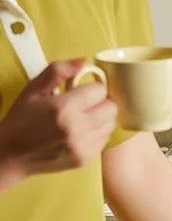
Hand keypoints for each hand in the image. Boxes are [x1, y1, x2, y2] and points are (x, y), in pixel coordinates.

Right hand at [0, 60, 117, 186]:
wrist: (10, 154)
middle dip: (101, 102)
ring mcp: (82, 146)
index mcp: (63, 107)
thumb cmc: (21, 119)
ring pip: (111, 124)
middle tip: (86, 104)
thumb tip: (84, 61)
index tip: (83, 91)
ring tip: (84, 117)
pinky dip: (97, 133)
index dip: (92, 88)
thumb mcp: (33, 88)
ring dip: (102, 118)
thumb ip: (58, 70)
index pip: (100, 90)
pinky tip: (81, 131)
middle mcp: (76, 128)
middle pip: (112, 108)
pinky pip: (105, 140)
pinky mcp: (84, 159)